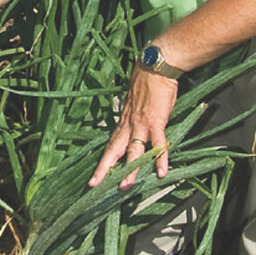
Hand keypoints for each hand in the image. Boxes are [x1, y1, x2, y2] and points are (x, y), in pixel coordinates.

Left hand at [88, 65, 178, 189]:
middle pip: (114, 150)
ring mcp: (141, 124)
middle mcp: (129, 125)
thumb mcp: (135, 104)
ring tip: (125, 186)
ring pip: (133, 151)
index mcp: (124, 122)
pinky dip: (160, 159)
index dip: (103, 161)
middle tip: (96, 185)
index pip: (111, 145)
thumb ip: (134, 118)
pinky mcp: (156, 122)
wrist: (155, 67)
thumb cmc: (147, 84)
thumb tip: (136, 129)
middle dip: (105, 169)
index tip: (95, 176)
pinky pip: (158, 144)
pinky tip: (161, 172)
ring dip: (130, 170)